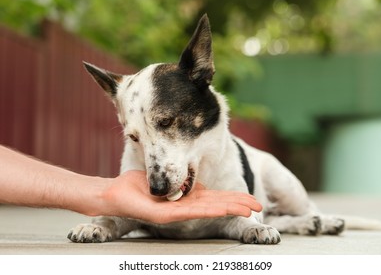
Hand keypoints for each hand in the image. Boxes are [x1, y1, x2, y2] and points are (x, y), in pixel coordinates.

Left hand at [101, 170, 261, 223]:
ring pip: (208, 210)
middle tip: (258, 206)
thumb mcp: (163, 178)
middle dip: (238, 204)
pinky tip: (224, 209)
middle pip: (217, 205)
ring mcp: (177, 213)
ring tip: (249, 209)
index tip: (249, 198)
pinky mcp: (166, 215)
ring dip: (230, 209)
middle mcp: (185, 206)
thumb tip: (189, 173)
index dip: (233, 198)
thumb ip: (178, 178)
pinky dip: (210, 210)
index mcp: (186, 198)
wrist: (114, 193)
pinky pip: (191, 211)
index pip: (214, 199)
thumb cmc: (136, 185)